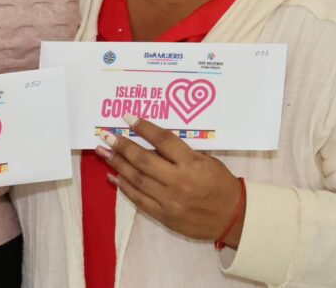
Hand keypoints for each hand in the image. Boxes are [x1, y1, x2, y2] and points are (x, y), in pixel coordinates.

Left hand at [96, 115, 243, 245]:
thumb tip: (152, 141)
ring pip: (136, 179)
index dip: (143, 127)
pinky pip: (138, 199)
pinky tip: (112, 176)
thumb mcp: (206, 160)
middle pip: (143, 159)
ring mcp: (168, 200)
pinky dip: (123, 187)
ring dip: (117, 164)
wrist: (232, 217)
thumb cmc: (220, 183)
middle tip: (105, 134)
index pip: (162, 140)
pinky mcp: (164, 216)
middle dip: (121, 145)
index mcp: (191, 163)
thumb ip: (180, 153)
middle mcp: (177, 181)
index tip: (127, 117)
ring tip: (102, 151)